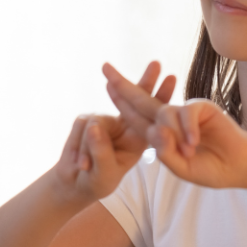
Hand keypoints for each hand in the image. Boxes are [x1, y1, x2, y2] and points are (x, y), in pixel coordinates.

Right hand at [52, 62, 175, 201]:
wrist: (75, 183)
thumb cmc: (97, 181)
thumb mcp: (104, 173)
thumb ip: (101, 151)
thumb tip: (95, 126)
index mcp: (137, 137)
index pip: (152, 114)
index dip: (161, 96)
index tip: (172, 77)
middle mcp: (123, 123)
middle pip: (136, 98)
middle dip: (146, 80)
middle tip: (157, 63)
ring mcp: (103, 119)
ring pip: (96, 122)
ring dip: (89, 149)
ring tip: (85, 168)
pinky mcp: (84, 120)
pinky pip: (81, 127)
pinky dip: (79, 150)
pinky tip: (80, 165)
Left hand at [103, 63, 246, 188]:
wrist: (237, 166)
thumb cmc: (209, 168)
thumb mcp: (181, 168)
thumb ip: (165, 153)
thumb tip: (155, 132)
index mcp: (160, 133)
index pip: (135, 116)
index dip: (120, 101)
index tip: (106, 85)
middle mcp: (169, 119)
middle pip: (141, 100)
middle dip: (122, 85)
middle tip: (104, 68)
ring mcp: (184, 112)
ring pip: (164, 113)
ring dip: (172, 134)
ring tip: (188, 152)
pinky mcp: (202, 107)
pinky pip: (186, 113)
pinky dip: (186, 129)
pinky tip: (193, 143)